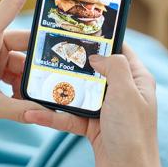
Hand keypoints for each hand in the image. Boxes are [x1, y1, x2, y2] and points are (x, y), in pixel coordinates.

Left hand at [0, 0, 47, 128]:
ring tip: (39, 93)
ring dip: (30, 76)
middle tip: (62, 67)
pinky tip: (24, 100)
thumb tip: (49, 113)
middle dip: (40, 56)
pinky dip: (21, 84)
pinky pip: (14, 70)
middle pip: (25, 40)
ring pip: (22, 59)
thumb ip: (21, 109)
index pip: (11, 3)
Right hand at [23, 45, 159, 166]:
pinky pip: (66, 117)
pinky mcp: (90, 126)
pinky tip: (32, 114)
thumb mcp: (126, 93)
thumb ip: (114, 66)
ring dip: (52, 94)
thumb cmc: (133, 134)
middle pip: (90, 71)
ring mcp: (103, 110)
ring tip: (32, 86)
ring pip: (74, 94)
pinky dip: (49, 117)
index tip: (77, 32)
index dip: (101, 40)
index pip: (119, 51)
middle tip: (47, 55)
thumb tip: (96, 55)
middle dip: (68, 66)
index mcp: (135, 80)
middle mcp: (120, 92)